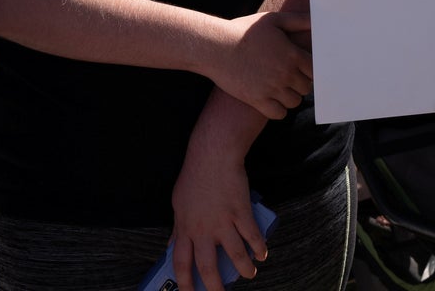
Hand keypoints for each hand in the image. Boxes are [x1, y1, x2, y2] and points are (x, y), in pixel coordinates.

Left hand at [171, 145, 264, 290]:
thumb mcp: (178, 204)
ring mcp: (223, 221)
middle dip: (215, 287)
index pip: (181, 263)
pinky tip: (262, 254)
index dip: (184, 283)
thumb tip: (172, 243)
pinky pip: (251, 235)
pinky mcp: (241, 212)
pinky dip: (259, 247)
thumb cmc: (194, 177)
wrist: (213, 156)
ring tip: (249, 275)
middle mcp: (203, 229)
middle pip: (207, 266)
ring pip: (235, 255)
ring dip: (244, 269)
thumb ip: (177, 227)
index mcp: (185, 228)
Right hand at [204, 11, 312, 119]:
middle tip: (290, 78)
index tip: (301, 68)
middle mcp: (285, 73)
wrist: (215, 46)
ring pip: (294, 102)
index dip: (309, 70)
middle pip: (306, 87)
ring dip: (290, 97)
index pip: (315, 71)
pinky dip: (279, 110)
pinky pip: (279, 114)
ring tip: (281, 89)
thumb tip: (317, 21)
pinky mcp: (257, 100)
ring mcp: (272, 88)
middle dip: (300, 83)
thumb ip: (298, 20)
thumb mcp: (273, 19)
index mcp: (292, 55)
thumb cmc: (243, 31)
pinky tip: (272, 101)